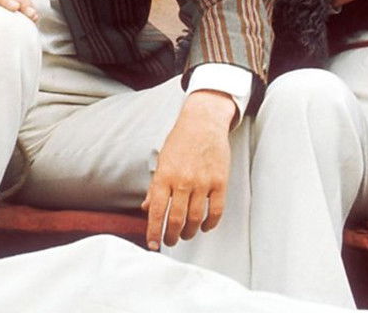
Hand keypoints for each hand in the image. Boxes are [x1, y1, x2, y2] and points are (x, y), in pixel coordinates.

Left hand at [141, 91, 234, 249]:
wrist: (203, 123)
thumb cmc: (180, 141)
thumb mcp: (162, 162)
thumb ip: (155, 187)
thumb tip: (147, 208)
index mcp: (164, 176)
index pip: (156, 211)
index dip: (153, 232)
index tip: (152, 244)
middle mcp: (183, 181)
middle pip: (176, 219)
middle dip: (171, 236)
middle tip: (170, 241)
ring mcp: (203, 182)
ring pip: (195, 218)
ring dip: (189, 232)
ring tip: (185, 235)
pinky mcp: (220, 181)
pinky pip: (216, 210)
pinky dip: (210, 223)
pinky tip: (204, 226)